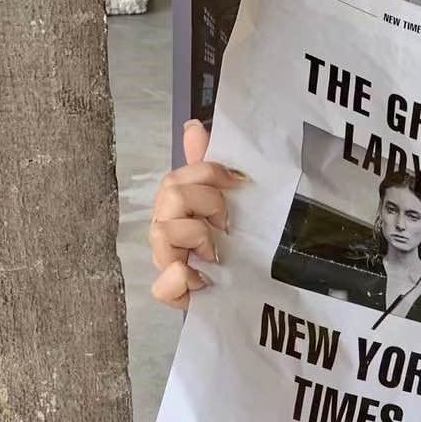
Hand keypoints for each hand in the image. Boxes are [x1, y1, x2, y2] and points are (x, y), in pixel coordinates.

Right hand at [148, 119, 249, 309]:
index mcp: (179, 208)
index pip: (178, 177)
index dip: (208, 173)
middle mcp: (169, 231)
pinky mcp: (176, 294)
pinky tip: (202, 279)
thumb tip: (193, 127)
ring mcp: (169, 261)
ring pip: (162, 233)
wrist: (259, 291)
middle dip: (207, 201)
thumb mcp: (234, 204)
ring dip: (197, 236)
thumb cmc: (241, 247)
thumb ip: (212, 168)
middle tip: (229, 223)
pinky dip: (180, 280)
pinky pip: (161, 287)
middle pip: (170, 194)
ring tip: (218, 252)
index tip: (239, 183)